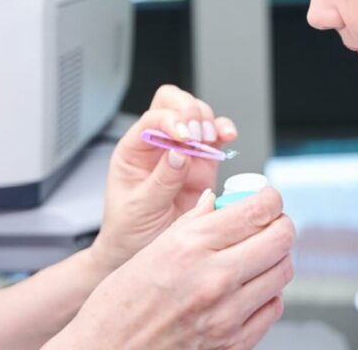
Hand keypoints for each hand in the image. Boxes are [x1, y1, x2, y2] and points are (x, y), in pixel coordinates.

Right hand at [55, 187, 294, 349]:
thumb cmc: (119, 305)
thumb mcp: (151, 250)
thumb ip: (192, 223)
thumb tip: (217, 202)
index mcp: (190, 247)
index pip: (257, 211)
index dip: (270, 198)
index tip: (266, 197)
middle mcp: (214, 279)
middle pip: (281, 238)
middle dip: (279, 223)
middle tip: (268, 222)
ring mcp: (228, 314)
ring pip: (283, 271)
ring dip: (275, 257)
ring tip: (256, 254)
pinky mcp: (234, 343)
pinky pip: (273, 307)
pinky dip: (268, 292)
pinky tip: (248, 287)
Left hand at [89, 85, 238, 271]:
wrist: (139, 255)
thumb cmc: (128, 231)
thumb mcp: (139, 209)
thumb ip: (160, 181)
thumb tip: (180, 152)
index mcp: (133, 149)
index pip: (153, 118)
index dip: (171, 120)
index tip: (184, 137)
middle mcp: (157, 144)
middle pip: (174, 103)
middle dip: (190, 112)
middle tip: (198, 135)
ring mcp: (182, 153)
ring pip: (197, 115)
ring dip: (208, 121)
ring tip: (211, 140)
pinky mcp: (202, 166)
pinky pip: (215, 139)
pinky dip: (224, 132)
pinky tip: (228, 136)